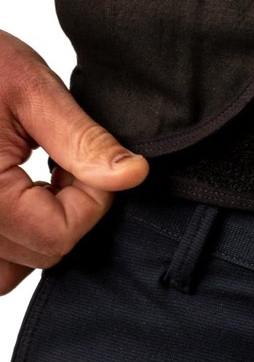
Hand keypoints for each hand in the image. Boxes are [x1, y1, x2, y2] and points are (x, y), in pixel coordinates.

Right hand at [0, 31, 148, 293]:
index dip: (93, 199)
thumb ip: (81, 140)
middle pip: (37, 255)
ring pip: (6, 272)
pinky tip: (14, 191)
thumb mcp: (30, 89)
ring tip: (38, 177)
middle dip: (69, 211)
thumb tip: (133, 175)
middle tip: (66, 162)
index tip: (91, 162)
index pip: (58, 235)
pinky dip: (7, 236)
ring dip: (36, 232)